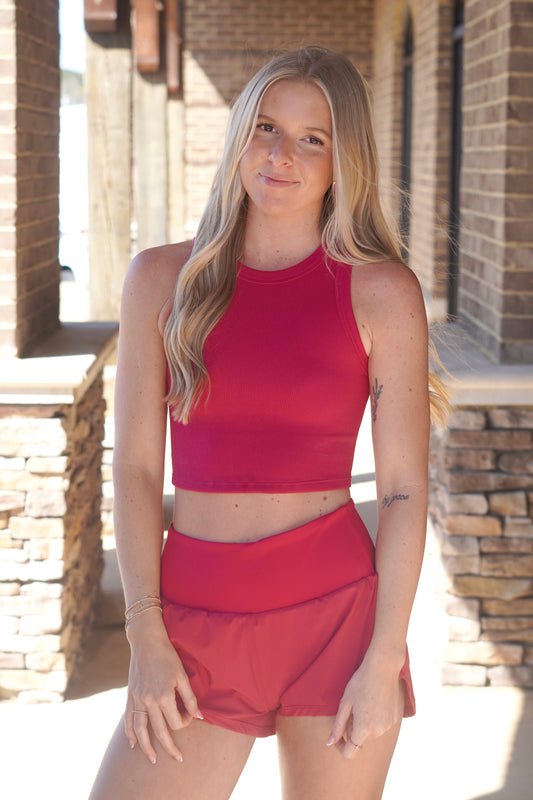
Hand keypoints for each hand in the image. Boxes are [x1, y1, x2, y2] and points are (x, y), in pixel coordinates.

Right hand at [124, 618, 202, 763]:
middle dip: (170, 747)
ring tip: (153, 760)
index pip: (176, 721)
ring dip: (146, 748)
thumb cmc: (167, 656)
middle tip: (178, 759)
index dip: (185, 722)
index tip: (190, 714)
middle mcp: (149, 701)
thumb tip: (199, 717)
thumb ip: (190, 697)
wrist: (146, 641)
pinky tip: (133, 744)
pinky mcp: (130, 696)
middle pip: (159, 732)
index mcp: (164, 696)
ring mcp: (137, 699)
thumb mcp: (182, 675)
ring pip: (140, 730)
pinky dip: (130, 733)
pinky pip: (128, 719)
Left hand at [326, 653, 404, 758]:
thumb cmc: (361, 682)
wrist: (383, 667)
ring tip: (363, 703)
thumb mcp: (345, 703)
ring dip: (364, 724)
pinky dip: (375, 719)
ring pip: (371, 733)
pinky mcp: (395, 719)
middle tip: (351, 708)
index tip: (337, 736)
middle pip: (361, 740)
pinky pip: (381, 725)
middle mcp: (378, 731)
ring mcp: (388, 725)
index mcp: (364, 728)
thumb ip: (337, 726)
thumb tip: (330, 743)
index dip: (341, 747)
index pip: (350, 752)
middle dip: (353, 729)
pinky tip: (373, 701)